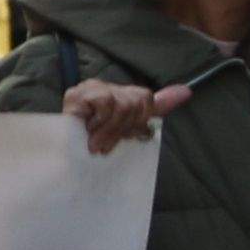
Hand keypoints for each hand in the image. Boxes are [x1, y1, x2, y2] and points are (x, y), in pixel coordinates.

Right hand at [64, 78, 189, 157]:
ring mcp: (90, 89)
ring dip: (111, 131)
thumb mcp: (128, 133)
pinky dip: (100, 123)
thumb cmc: (95, 148)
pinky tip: (88, 131)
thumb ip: (156, 110)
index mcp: (119, 97)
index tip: (154, 120)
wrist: (62, 161)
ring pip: (123, 105)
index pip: (145, 98)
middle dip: (126, 128)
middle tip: (108, 144)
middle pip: (138, 101)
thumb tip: (186, 90)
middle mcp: (106, 88)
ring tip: (96, 143)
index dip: (148, 115)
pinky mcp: (77, 94)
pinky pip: (107, 104)